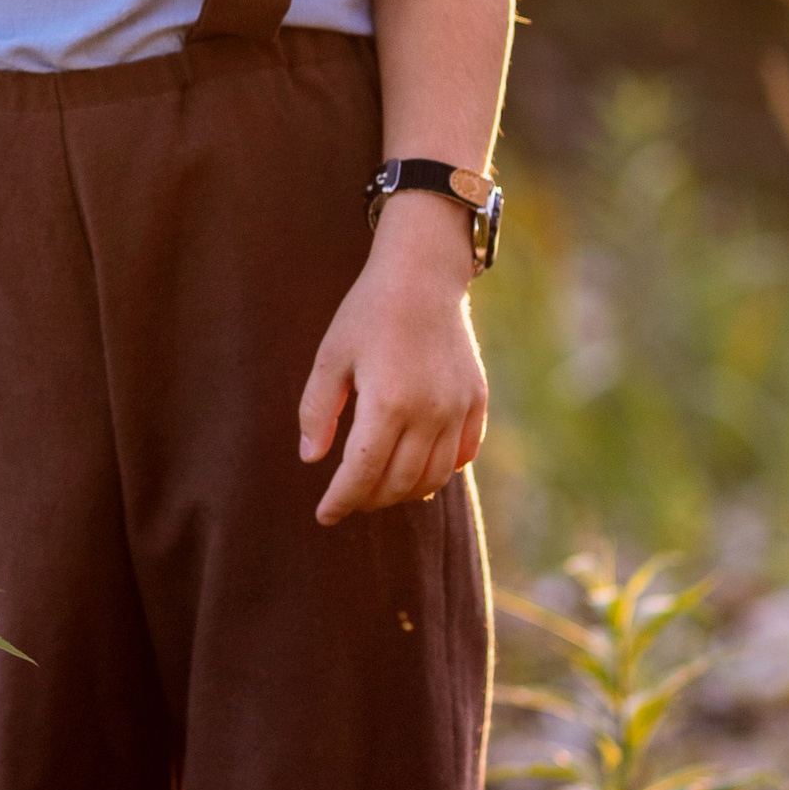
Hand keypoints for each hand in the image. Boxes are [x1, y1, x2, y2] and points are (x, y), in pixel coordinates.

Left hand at [298, 198, 487, 523]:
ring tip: (379, 488)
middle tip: (348, 498)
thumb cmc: (369, 312)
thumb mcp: (330, 357)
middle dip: (369, 499)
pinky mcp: (477, 400)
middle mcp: (429, 413)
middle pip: (398, 483)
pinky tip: (419, 470)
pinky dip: (440, 472)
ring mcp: (458, 409)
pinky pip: (463, 455)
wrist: (423, 274)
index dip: (341, 501)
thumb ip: (318, 411)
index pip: (362, 473)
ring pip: (433, 476)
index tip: (324, 515)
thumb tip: (312, 460)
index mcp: (388, 403)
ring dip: (403, 492)